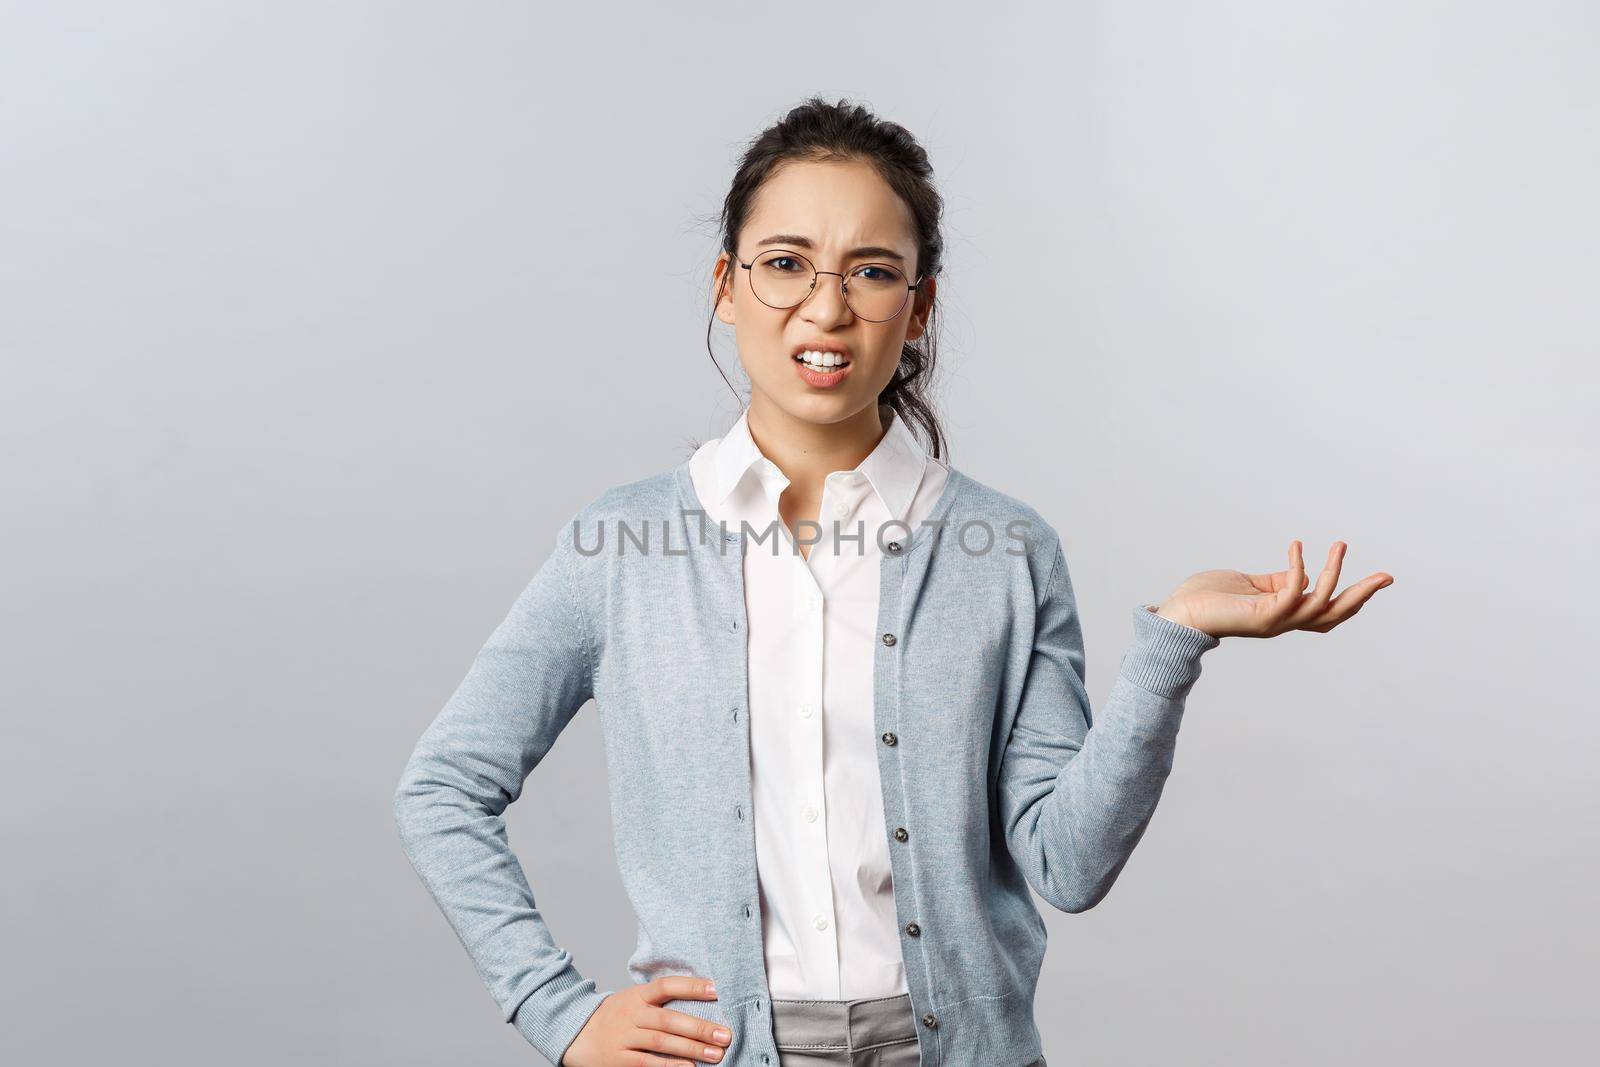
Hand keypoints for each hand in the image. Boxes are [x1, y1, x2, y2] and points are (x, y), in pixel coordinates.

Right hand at [562, 975, 731, 1066]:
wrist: (576, 1034)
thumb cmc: (615, 1017)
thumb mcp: (633, 999)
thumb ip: (659, 1000)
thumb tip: (703, 997)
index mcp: (637, 995)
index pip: (666, 985)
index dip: (692, 986)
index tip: (717, 989)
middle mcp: (631, 1014)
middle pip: (669, 1019)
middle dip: (700, 1028)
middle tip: (725, 1035)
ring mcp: (624, 1037)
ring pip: (661, 1042)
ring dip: (691, 1049)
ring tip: (716, 1054)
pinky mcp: (619, 1059)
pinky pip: (648, 1063)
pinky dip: (670, 1066)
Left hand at [1154, 540, 1392, 638]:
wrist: (1177, 614)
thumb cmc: (1207, 598)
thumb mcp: (1250, 585)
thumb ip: (1274, 581)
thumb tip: (1301, 575)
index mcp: (1284, 614)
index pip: (1326, 610)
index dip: (1352, 598)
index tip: (1377, 579)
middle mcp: (1284, 622)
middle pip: (1334, 614)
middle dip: (1362, 595)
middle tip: (1387, 576)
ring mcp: (1275, 621)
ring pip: (1319, 603)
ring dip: (1334, 573)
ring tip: (1340, 545)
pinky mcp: (1261, 616)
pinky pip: (1290, 591)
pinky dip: (1297, 568)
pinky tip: (1296, 546)